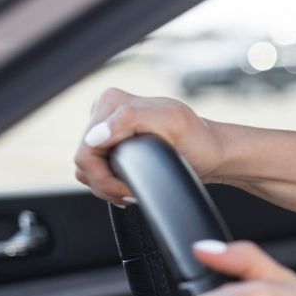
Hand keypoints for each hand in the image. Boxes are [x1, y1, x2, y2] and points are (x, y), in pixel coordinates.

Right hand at [74, 88, 226, 204]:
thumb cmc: (198, 138)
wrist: (212, 152)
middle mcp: (105, 111)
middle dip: (106, 184)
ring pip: (86, 169)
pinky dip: (109, 184)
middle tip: (132, 194)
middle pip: (84, 161)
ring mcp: (106, 129)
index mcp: (112, 101)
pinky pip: (94, 170)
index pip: (86, 149)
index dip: (104, 176)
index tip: (131, 189)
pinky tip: (128, 188)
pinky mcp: (111, 144)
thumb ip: (130, 119)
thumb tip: (94, 136)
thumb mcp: (172, 123)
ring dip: (107, 186)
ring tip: (132, 192)